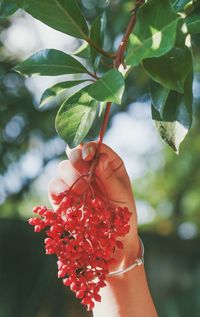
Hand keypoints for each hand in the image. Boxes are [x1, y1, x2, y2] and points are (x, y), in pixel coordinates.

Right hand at [48, 142, 139, 271]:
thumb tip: (99, 158)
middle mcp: (90, 171)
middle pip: (76, 153)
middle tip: (82, 168)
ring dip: (71, 176)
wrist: (111, 245)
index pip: (96, 148)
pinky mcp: (62, 198)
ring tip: (82, 192)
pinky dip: (59, 189)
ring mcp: (74, 183)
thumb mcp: (122, 196)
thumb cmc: (123, 218)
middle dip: (77, 158)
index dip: (90, 147)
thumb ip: (110, 176)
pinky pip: (54, 185)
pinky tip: (69, 197)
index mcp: (108, 166)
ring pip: (64, 167)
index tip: (89, 155)